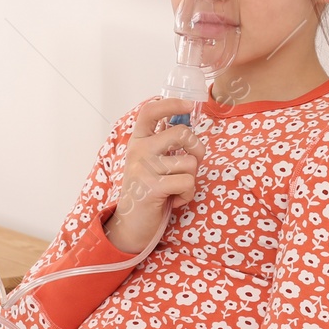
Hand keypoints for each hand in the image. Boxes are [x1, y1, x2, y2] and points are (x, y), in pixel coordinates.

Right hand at [106, 97, 206, 253]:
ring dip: (190, 179)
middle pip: (182, 133)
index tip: (189, 105)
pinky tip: (174, 199)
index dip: (172, 103)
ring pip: (190, 162)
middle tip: (193, 161)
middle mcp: (138, 151)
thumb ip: (164, 144)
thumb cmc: (148, 191)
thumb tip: (188, 126)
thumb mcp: (150, 162)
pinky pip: (187, 182)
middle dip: (198, 148)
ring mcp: (143, 169)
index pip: (150, 111)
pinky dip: (187, 194)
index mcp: (138, 141)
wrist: (130, 225)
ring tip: (175, 188)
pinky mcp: (151, 188)